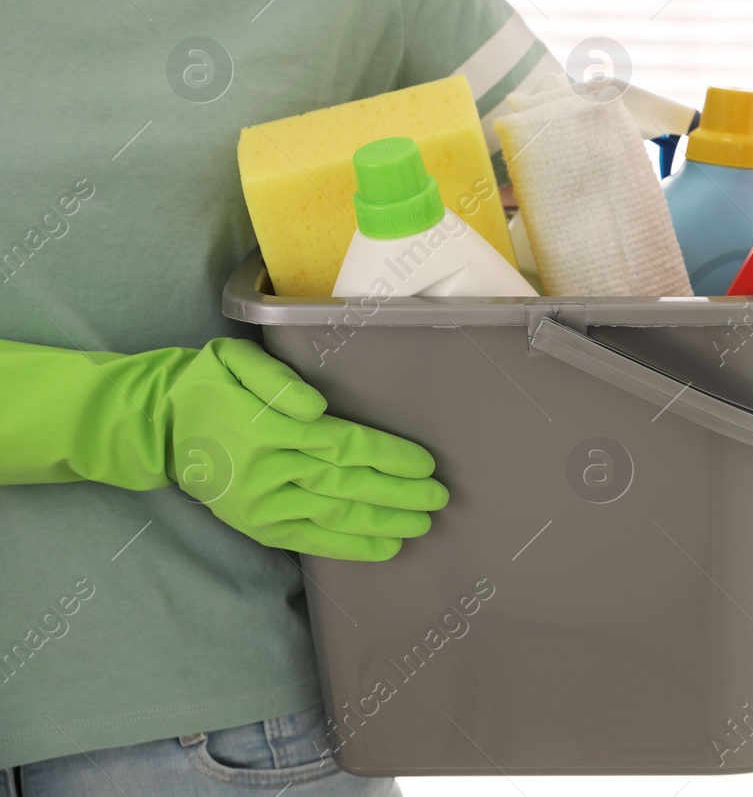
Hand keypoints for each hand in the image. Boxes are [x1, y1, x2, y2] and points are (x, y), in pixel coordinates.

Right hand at [163, 338, 447, 560]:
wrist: (156, 427)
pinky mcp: (258, 526)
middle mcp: (267, 472)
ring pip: (336, 516)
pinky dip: (351, 546)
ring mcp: (262, 505)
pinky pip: (312, 540)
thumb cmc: (206, 385)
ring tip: (423, 524)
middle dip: (399, 493)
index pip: (343, 445)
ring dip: (384, 522)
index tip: (424, 463)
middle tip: (440, 497)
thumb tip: (316, 406)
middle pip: (348, 484)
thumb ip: (275, 380)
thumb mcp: (232, 362)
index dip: (388, 456)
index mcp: (267, 430)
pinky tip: (386, 547)